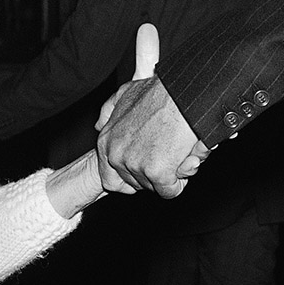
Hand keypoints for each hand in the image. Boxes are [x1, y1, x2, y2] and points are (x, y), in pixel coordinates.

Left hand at [95, 24, 201, 197]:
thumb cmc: (160, 93)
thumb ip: (108, 111)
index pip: (110, 179)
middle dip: (152, 173)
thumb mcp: (124, 95)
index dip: (130, 176)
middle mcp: (117, 156)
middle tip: (166, 152)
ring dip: (168, 174)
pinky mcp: (158, 173)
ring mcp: (136, 166)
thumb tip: (99, 125)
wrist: (183, 95)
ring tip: (176, 150)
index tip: (144, 166)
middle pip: (135, 183)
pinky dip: (180, 181)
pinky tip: (184, 160)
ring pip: (154, 187)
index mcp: (106, 142)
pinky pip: (170, 190)